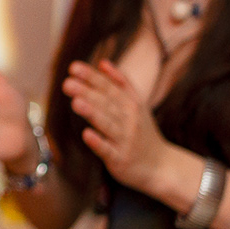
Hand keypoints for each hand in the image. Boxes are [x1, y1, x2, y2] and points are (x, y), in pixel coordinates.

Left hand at [62, 59, 167, 195]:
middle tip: (67, 83)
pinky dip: (98, 142)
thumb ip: (121, 83)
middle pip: (106, 103)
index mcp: (132, 104)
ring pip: (107, 124)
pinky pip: (108, 150)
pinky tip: (86, 135)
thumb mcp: (138, 105)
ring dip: (92, 113)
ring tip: (75, 103)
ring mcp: (126, 140)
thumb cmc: (143, 133)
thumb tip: (102, 62)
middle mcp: (130, 120)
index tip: (73, 68)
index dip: (92, 77)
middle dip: (87, 92)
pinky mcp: (121, 159)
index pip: (109, 87)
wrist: (162, 166)